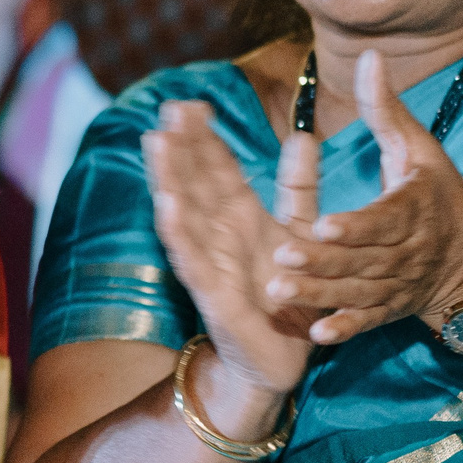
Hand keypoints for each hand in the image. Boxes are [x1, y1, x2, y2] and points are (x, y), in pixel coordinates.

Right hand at [142, 101, 317, 398]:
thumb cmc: (287, 296)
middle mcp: (219, 234)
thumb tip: (304, 137)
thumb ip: (300, 188)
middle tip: (170, 107)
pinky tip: (166, 204)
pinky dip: (179, 231)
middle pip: (194, 182)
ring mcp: (210, 262)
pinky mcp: (211, 293)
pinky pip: (192, 258)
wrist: (281, 360)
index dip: (204, 136)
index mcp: (240, 217)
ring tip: (158, 142)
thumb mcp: (300, 233)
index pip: (217, 168)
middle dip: (182, 145)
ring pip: (185, 212)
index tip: (193, 102)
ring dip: (170, 178)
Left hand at [261, 51, 462, 345]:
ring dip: (319, 294)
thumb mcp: (418, 148)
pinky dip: (345, 328)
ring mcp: (399, 284)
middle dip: (323, 261)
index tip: (322, 224)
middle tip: (280, 257)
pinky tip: (316, 334)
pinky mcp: (391, 309)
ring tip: (277, 291)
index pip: (384, 219)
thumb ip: (386, 108)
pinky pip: (368, 321)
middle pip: (364, 259)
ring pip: (358, 291)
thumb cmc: (438, 194)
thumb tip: (370, 55)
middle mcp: (408, 250)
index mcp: (414, 207)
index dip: (356, 225)